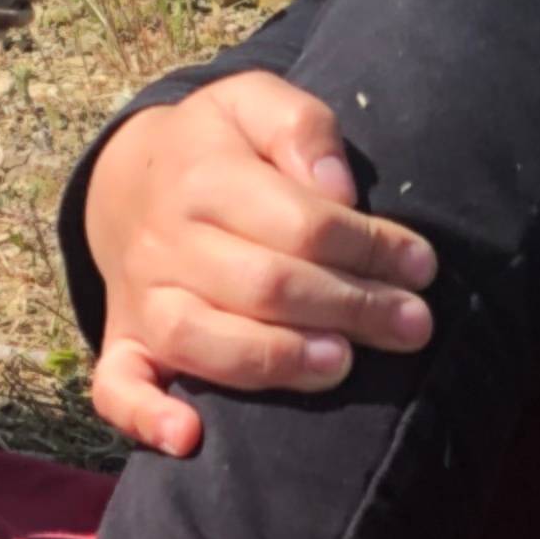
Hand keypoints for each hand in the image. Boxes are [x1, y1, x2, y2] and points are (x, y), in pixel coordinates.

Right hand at [82, 70, 437, 459]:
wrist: (128, 180)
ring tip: (342, 364)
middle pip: (265, 285)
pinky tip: (191, 436)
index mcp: (202, 176)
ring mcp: (141, 297)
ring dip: (279, 360)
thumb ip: (301, 126)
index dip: (370, 248)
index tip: (421, 266)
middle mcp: (165, 241)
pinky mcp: (125, 342)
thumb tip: (336, 189)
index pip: (301, 222)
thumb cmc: (218, 148)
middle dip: (352, 308)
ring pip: (202, 339)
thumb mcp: (254, 103)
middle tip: (413, 325)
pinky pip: (118, 387)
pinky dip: (147, 417)